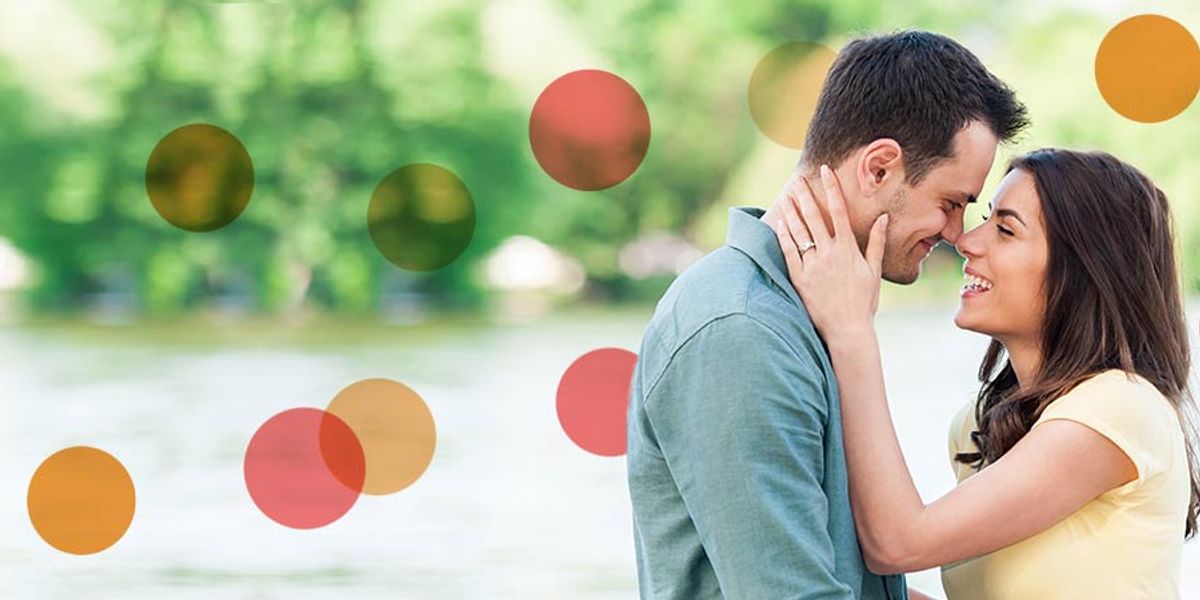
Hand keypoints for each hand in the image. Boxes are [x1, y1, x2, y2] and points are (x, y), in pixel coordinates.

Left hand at [772, 165, 887, 340]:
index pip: (838, 211)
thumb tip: (882, 218)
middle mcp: (829, 254)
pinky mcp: (800, 278)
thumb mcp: (873, 271)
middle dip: (805, 195)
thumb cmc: (863, 302)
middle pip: (814, 217)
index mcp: (848, 249)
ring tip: (786, 195)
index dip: (831, 188)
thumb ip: (875, 242)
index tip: (825, 171)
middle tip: (797, 179)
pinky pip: (789, 252)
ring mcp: (813, 265)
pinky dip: (784, 236)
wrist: (847, 329)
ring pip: (799, 232)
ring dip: (791, 211)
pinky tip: (780, 222)